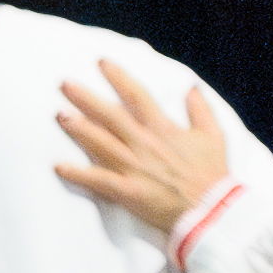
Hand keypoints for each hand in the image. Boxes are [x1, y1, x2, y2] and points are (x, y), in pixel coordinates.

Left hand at [56, 60, 249, 236]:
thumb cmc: (212, 173)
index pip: (137, 96)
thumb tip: (191, 87)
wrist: (214, 209)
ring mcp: (135, 167)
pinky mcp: (129, 190)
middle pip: (111, 116)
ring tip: (59, 115)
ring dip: (78, 129)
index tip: (101, 63)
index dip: (118, 77)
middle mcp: (146, 144)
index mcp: (164, 129)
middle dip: (86, 98)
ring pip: (101, 143)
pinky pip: (99, 180)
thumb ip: (200, 110)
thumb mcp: (213, 136)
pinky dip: (78, 174)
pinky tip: (58, 167)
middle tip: (64, 84)